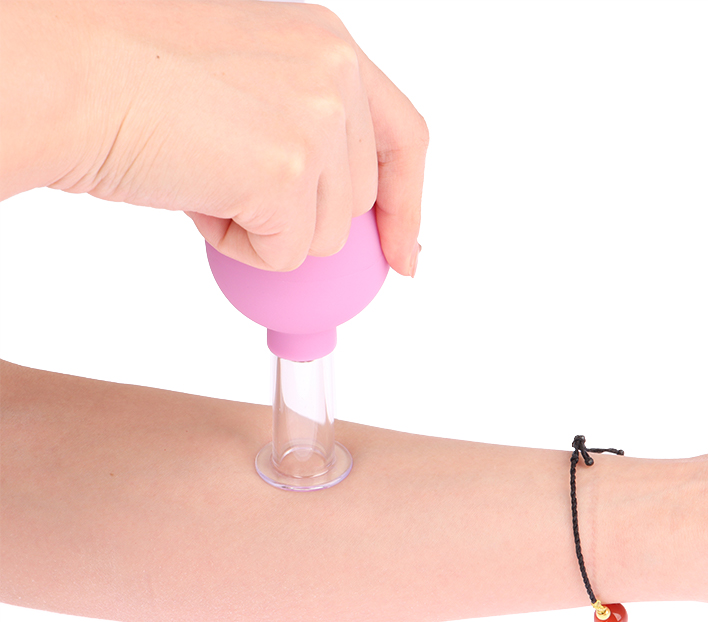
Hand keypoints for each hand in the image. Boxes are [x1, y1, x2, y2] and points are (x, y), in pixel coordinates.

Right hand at [0, 1, 427, 274]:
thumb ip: (304, 129)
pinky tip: (193, 194)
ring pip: (323, 237)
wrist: (66, 73)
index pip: (405, 138)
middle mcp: (335, 74)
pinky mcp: (286, 172)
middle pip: (356, 203)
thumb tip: (333, 208)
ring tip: (201, 171)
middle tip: (230, 184)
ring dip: (262, 228)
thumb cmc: (132, 77)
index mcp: (329, 44)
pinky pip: (284, 257)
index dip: (408, 204)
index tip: (402, 254)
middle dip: (300, 217)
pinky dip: (238, 247)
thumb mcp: (249, 83)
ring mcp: (316, 121)